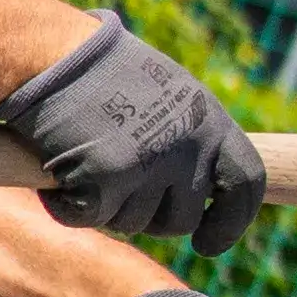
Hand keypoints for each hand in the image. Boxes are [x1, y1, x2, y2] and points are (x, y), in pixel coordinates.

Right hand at [0, 10, 267, 256]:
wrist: (51, 54)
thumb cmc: (102, 71)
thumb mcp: (167, 95)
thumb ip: (190, 141)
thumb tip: (202, 192)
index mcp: (209, 121)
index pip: (246, 183)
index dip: (231, 222)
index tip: (208, 243)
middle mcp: (185, 147)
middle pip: (182, 220)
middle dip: (151, 219)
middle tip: (119, 188)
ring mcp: (146, 166)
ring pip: (133, 224)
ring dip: (107, 207)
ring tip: (86, 159)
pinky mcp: (104, 181)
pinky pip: (88, 218)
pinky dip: (67, 205)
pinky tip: (58, 170)